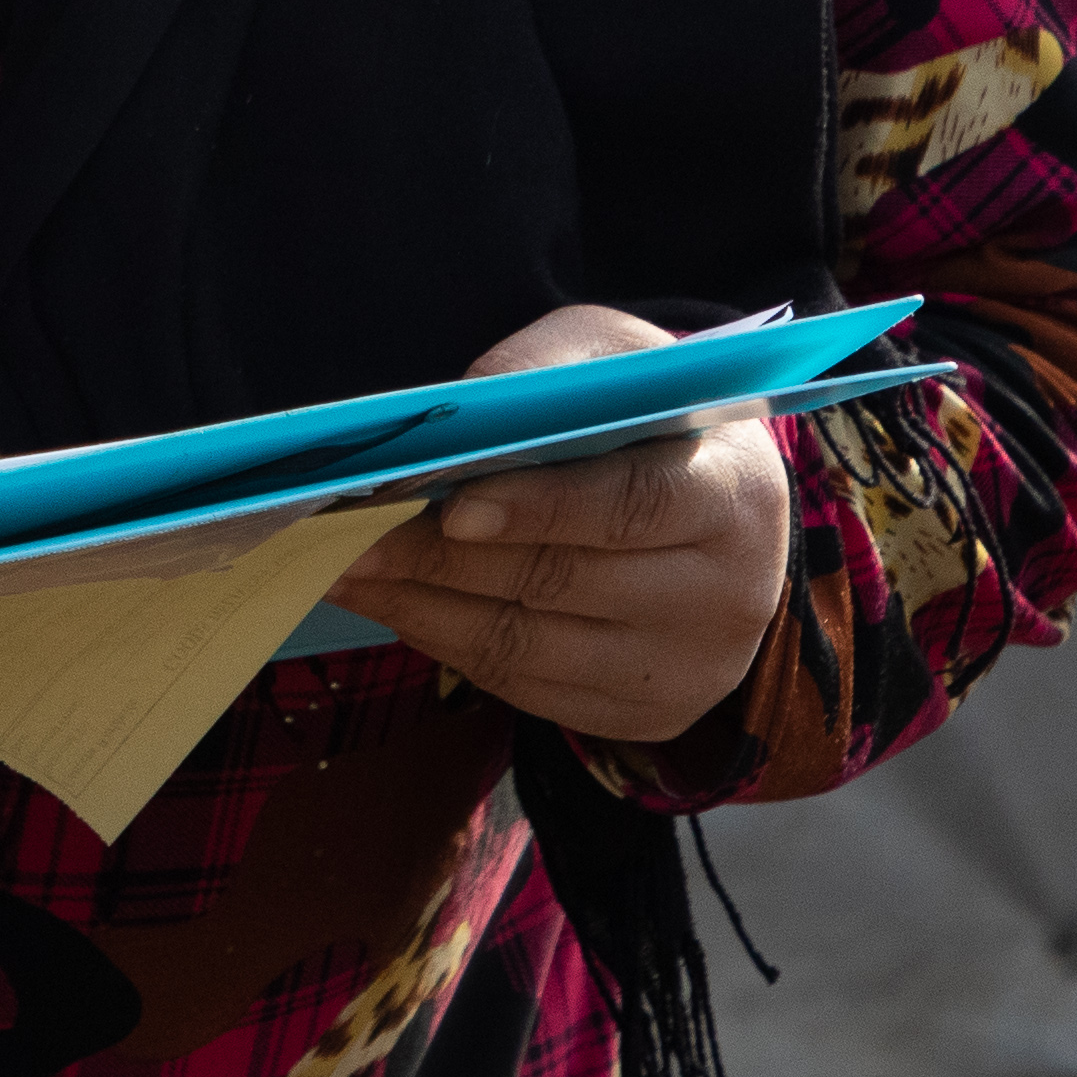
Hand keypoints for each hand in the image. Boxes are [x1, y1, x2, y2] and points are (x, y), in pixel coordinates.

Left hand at [335, 303, 796, 747]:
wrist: (723, 512)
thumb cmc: (653, 420)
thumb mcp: (617, 361)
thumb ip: (544, 372)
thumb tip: (455, 415)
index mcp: (733, 493)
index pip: (631, 505)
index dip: (539, 507)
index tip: (450, 507)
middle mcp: (726, 595)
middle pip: (561, 581)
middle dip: (441, 557)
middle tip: (347, 532)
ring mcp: (687, 668)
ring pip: (528, 646)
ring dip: (421, 606)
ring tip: (342, 567)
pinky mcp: (644, 715)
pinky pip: (523, 687)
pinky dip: (445, 642)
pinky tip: (391, 601)